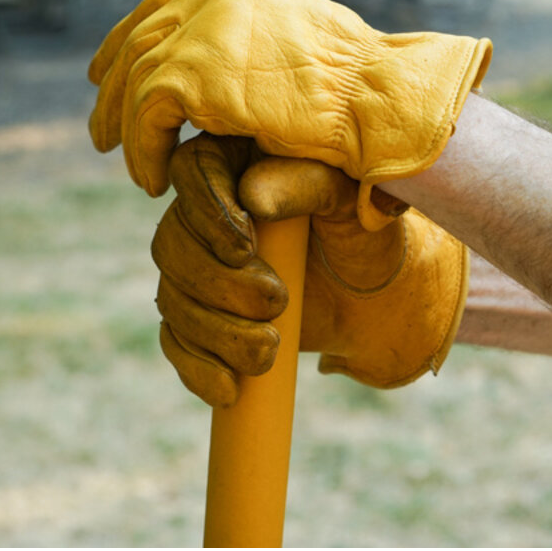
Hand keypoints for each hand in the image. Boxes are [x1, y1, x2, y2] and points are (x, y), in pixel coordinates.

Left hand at [88, 0, 491, 230]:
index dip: (134, 35)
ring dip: (124, 123)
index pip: (170, 0)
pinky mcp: (196, 68)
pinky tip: (150, 180)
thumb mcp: (295, 52)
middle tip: (101, 123)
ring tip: (123, 162)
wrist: (378, 107)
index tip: (109, 68)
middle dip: (115, 77)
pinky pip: (146, 113)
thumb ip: (248, 49)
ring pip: (137, 74)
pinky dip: (142, 149)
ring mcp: (206, 24)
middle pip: (144, 31)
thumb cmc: (357, 96)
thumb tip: (198, 65)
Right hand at [152, 133, 468, 406]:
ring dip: (214, 331)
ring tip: (269, 352)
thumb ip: (310, 186)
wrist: (379, 297)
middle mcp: (204, 210)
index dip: (208, 210)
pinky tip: (229, 389)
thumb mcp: (351, 203)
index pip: (193, 169)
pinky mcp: (200, 314)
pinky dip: (197, 368)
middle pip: (173, 241)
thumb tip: (252, 196)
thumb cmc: (367, 234)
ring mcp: (196, 265)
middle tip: (276, 302)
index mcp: (236, 161)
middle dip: (219, 282)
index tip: (245, 246)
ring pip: (172, 295)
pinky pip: (176, 340)